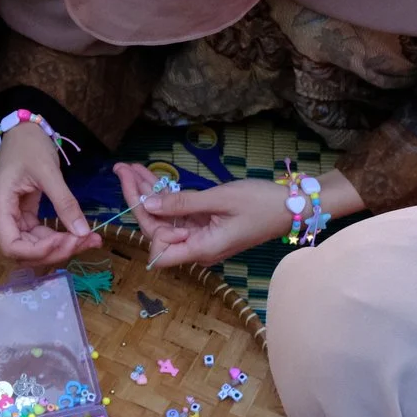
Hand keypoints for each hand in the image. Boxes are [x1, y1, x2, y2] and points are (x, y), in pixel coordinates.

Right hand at [0, 124, 98, 265]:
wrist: (23, 133)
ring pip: (34, 248)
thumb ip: (65, 203)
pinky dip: (59, 239)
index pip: (12, 246)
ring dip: (61, 248)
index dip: (39, 252)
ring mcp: (10, 220)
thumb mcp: (49, 172)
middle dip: (56, 251)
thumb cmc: (29, 147)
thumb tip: (84, 232)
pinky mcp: (22, 218)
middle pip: (25, 252)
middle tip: (89, 241)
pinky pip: (39, 238)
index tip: (67, 241)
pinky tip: (80, 235)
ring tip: (90, 239)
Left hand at [120, 167, 288, 268]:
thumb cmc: (261, 204)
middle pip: (157, 227)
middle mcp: (197, 246)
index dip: (142, 220)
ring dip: (148, 192)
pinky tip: (150, 176)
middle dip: (138, 197)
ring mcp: (201, 235)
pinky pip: (179, 212)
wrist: (294, 206)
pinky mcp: (205, 224)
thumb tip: (147, 204)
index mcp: (201, 248)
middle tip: (122, 168)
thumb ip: (182, 203)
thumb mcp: (220, 200)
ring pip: (165, 217)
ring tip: (130, 167)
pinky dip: (165, 194)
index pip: (157, 246)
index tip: (133, 191)